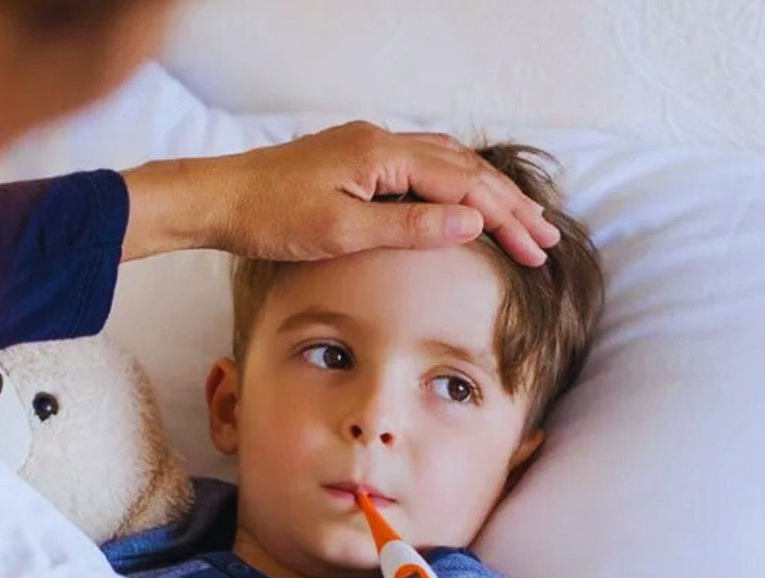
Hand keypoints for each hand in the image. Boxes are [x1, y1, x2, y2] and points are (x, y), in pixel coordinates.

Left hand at [121, 122, 560, 265]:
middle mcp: (382, 141)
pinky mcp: (355, 158)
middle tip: (546, 240)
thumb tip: (472, 222)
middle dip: (509, 205)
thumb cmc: (271, 220)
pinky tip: (462, 198)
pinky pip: (421, 163)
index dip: (506, 218)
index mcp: (384, 155)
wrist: (218, 199)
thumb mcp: (344, 233)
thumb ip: (411, 227)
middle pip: (464, 168)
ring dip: (485, 192)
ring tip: (519, 220)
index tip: (535, 250)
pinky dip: (453, 181)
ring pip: (446, 161)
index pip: (465, 185)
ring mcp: (368, 146)